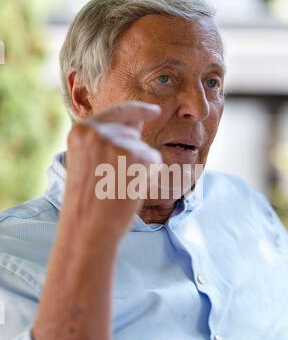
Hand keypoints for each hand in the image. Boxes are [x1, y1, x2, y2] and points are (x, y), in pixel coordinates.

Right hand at [64, 101, 161, 241]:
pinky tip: (130, 189)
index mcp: (81, 131)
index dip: (138, 110)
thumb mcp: (87, 161)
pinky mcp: (139, 157)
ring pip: (145, 149)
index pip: (117, 112)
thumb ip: (107, 139)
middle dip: (132, 154)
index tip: (154, 111)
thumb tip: (137, 122)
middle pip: (133, 133)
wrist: (87, 229)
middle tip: (112, 181)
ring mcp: (119, 143)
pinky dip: (148, 176)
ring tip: (118, 187)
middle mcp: (98, 132)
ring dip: (139, 168)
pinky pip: (155, 161)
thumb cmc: (87, 201)